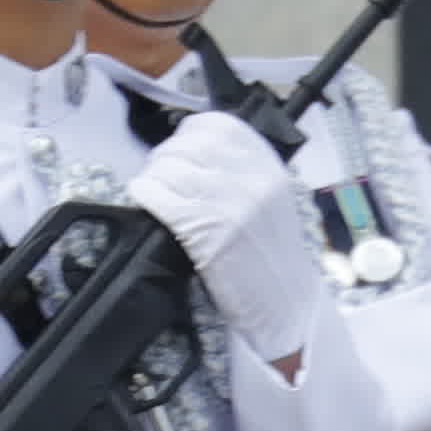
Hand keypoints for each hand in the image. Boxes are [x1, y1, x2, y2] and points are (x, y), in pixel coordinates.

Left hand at [128, 113, 329, 363]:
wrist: (286, 303)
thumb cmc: (273, 254)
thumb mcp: (271, 200)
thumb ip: (242, 172)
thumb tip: (193, 153)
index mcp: (269, 166)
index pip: (218, 127)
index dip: (189, 134)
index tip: (179, 150)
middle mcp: (253, 180)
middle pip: (188, 146)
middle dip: (166, 156)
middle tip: (159, 175)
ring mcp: (231, 205)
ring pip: (170, 169)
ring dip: (153, 176)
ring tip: (151, 189)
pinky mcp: (209, 233)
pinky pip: (163, 198)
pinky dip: (146, 193)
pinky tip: (143, 197)